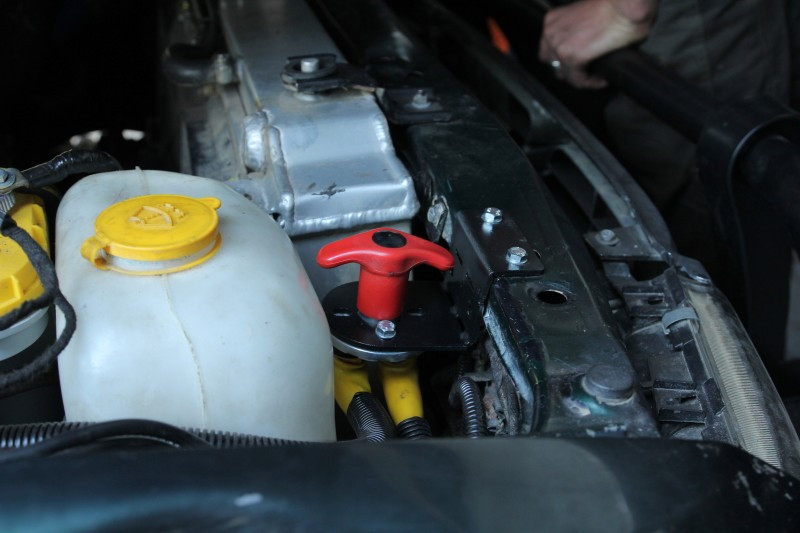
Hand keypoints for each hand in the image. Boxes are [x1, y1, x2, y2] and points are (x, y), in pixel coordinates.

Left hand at [538, 0, 656, 88]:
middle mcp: (551, 33)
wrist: (626, 3)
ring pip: (565, 74)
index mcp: (554, 20)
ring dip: (580, 78)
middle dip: (567, 69)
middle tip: (584, 71)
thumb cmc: (615, 4)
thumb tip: (588, 45)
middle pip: (553, 63)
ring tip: (595, 78)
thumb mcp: (587, 14)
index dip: (561, 58)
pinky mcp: (572, 57)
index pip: (548, 48)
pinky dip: (590, 83)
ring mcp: (559, 46)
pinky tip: (600, 81)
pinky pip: (578, 79)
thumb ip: (579, 31)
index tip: (577, 62)